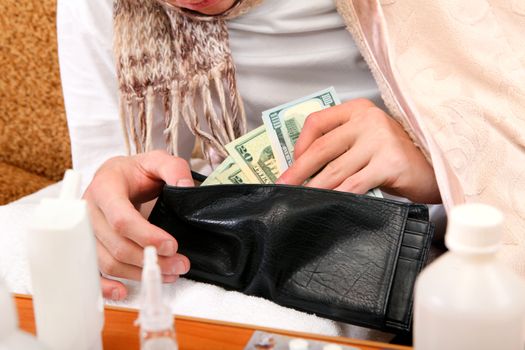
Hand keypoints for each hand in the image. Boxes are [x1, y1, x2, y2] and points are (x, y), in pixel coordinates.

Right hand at [83, 150, 192, 300]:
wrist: (117, 176)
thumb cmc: (135, 171)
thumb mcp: (157, 160)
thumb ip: (174, 169)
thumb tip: (185, 187)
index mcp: (105, 188)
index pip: (121, 218)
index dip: (146, 236)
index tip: (172, 245)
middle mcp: (90, 211)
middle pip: (116, 245)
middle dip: (150, 259)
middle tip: (180, 263)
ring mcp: (86, 231)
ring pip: (107, 262)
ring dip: (138, 273)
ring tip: (169, 273)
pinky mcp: (88, 245)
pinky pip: (92, 271)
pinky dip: (105, 285)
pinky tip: (124, 290)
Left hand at [276, 99, 440, 203]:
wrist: (435, 169)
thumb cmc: (395, 158)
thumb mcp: (366, 141)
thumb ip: (341, 145)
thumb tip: (302, 167)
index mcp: (358, 110)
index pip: (317, 121)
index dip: (299, 144)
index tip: (292, 163)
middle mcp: (368, 120)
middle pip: (322, 147)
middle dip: (299, 170)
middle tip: (284, 185)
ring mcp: (380, 140)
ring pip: (335, 169)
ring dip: (314, 187)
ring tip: (301, 199)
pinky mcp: (390, 162)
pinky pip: (354, 184)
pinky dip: (338, 196)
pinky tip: (328, 204)